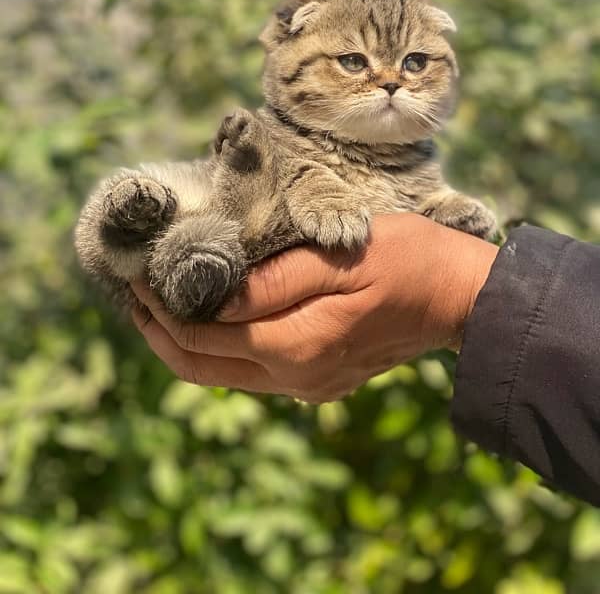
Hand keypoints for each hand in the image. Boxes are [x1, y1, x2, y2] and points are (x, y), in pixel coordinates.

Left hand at [131, 214, 497, 403]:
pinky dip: (220, 348)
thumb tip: (212, 299)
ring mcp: (308, 385)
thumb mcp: (338, 258)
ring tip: (162, 305)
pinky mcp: (320, 379)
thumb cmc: (406, 260)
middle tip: (135, 295)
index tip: (138, 274)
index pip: (201, 335)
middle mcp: (294, 377)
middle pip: (201, 367)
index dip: (161, 308)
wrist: (460, 299)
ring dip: (186, 342)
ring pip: (224, 375)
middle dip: (159, 333)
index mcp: (294, 346)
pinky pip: (252, 372)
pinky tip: (215, 317)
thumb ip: (272, 283)